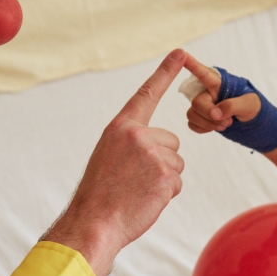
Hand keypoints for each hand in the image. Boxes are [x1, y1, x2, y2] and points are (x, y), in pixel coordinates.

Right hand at [44, 50, 186, 275]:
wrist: (94, 222)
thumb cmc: (100, 195)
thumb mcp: (109, 158)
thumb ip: (131, 146)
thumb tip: (158, 149)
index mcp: (120, 128)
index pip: (146, 94)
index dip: (165, 73)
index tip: (182, 53)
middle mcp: (137, 135)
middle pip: (171, 141)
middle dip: (161, 161)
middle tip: (136, 180)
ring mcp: (153, 153)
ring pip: (177, 162)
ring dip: (164, 179)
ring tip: (138, 190)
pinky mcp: (166, 174)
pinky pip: (177, 182)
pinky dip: (166, 194)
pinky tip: (145, 199)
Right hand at [182, 53, 260, 132]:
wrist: (250, 121)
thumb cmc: (251, 106)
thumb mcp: (249, 104)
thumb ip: (232, 106)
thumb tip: (215, 113)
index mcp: (218, 82)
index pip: (203, 72)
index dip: (192, 64)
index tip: (182, 54)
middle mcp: (206, 91)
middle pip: (197, 103)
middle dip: (211, 115)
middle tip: (228, 121)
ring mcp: (202, 104)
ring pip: (192, 114)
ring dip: (208, 124)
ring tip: (225, 124)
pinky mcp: (199, 116)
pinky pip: (192, 124)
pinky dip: (203, 129)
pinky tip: (215, 127)